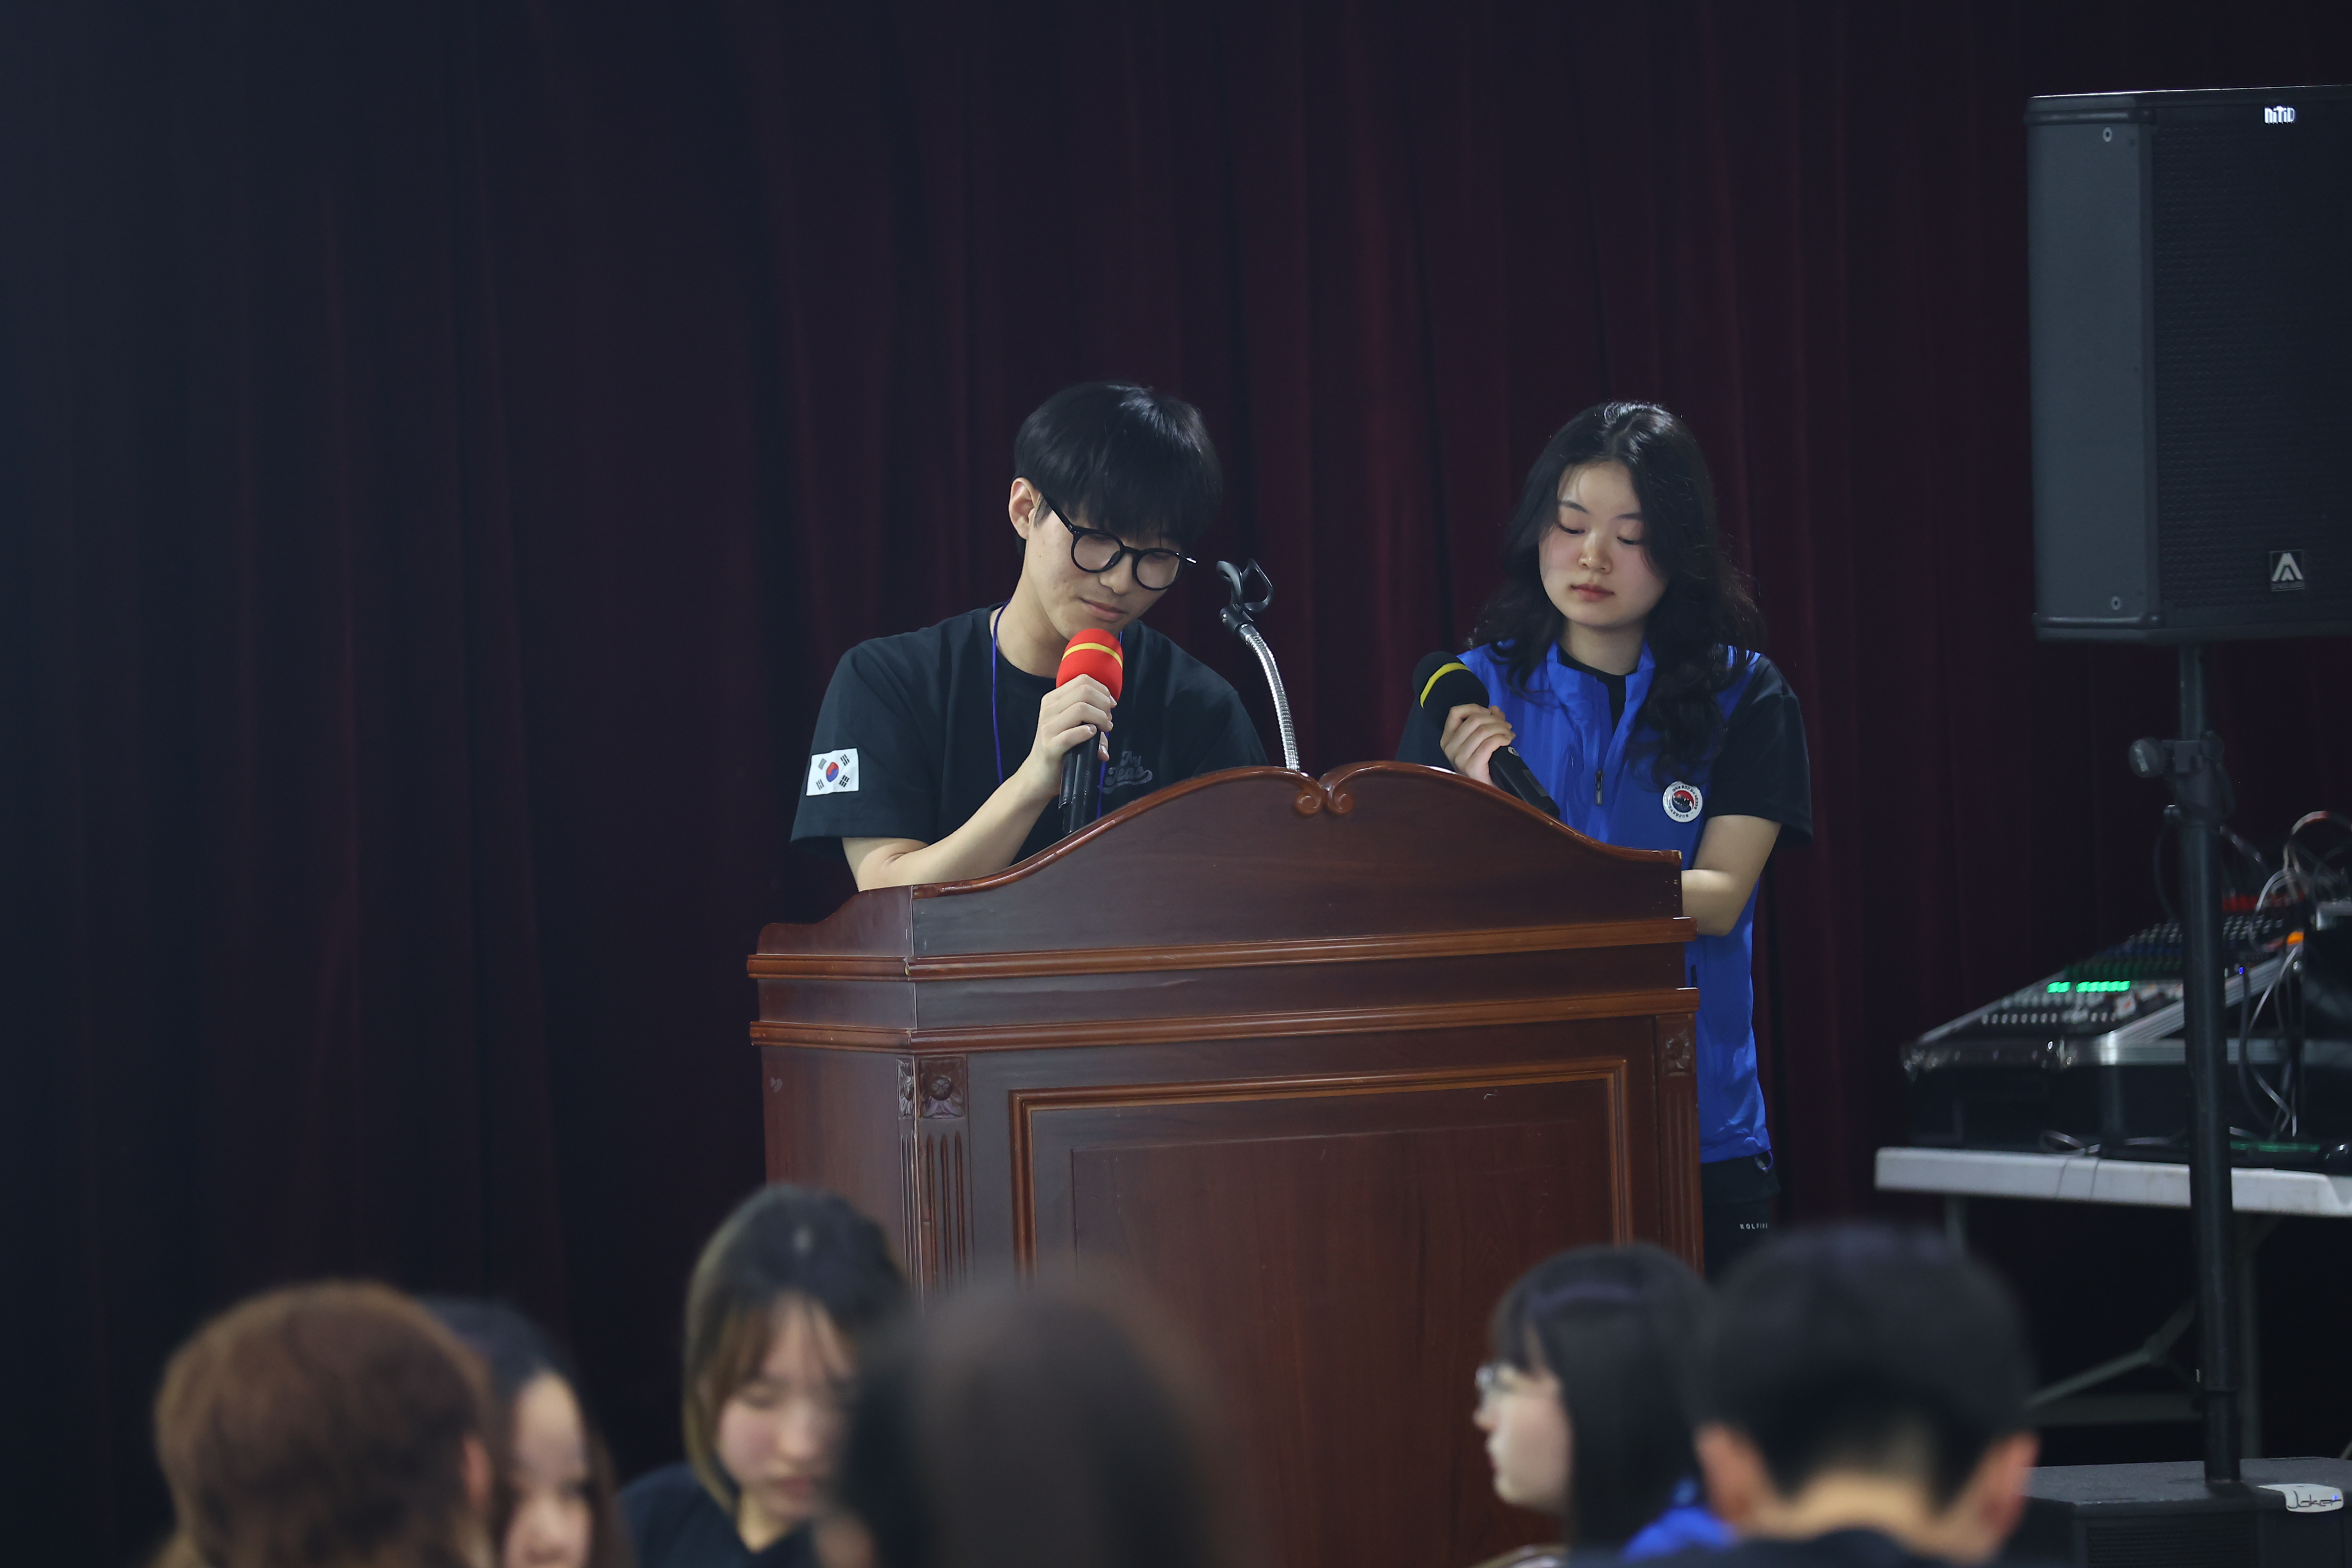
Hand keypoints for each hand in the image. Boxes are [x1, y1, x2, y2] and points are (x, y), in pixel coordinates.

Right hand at [1019, 675, 1113, 799]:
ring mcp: (1047, 727)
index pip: (1082, 680)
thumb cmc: (1059, 749)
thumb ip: (1090, 719)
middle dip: (1103, 704)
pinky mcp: (1050, 746)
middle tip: (1108, 719)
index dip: (1102, 690)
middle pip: (1084, 691)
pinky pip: (1072, 734)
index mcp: (1053, 700)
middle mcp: (1048, 710)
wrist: (1038, 775)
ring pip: (1081, 708)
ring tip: (1105, 729)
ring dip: (1100, 718)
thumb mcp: (1072, 727)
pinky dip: (1087, 733)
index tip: (1110, 705)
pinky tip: (1093, 735)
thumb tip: (1109, 721)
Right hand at [1438, 703, 1514, 787]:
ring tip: (1509, 734)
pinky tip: (1508, 741)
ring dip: (1501, 729)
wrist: (1487, 795)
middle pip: (1474, 720)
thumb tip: (1494, 709)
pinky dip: (1502, 738)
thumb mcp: (1481, 742)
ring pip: (1483, 730)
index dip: (1475, 707)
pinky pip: (1489, 743)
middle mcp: (1450, 747)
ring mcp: (1459, 758)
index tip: (1489, 714)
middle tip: (1507, 726)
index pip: (1455, 712)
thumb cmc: (1484, 767)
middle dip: (1495, 720)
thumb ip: (1487, 723)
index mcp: (1447, 739)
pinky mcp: (1471, 766)